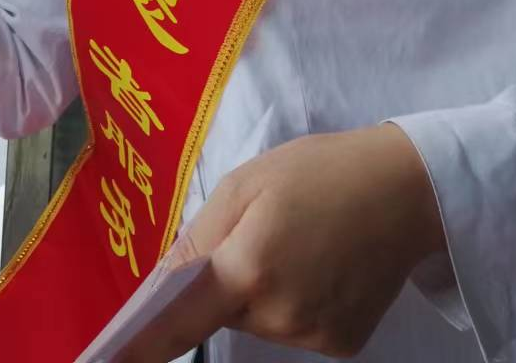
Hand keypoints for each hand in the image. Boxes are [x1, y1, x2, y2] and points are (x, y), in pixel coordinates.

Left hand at [114, 125, 445, 361]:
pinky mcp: (344, 345)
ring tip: (300, 243)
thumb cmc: (318, 172)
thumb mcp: (245, 185)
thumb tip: (160, 286)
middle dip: (227, 280)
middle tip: (261, 232)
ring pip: (259, 320)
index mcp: (248, 269)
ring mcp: (315, 336)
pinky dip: (297, 303)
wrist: (408, 188)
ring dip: (262, 291)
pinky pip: (296, 328)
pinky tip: (324, 266)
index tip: (108, 361)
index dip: (141, 347)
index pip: (178, 323)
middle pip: (222, 312)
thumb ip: (198, 239)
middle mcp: (280, 315)